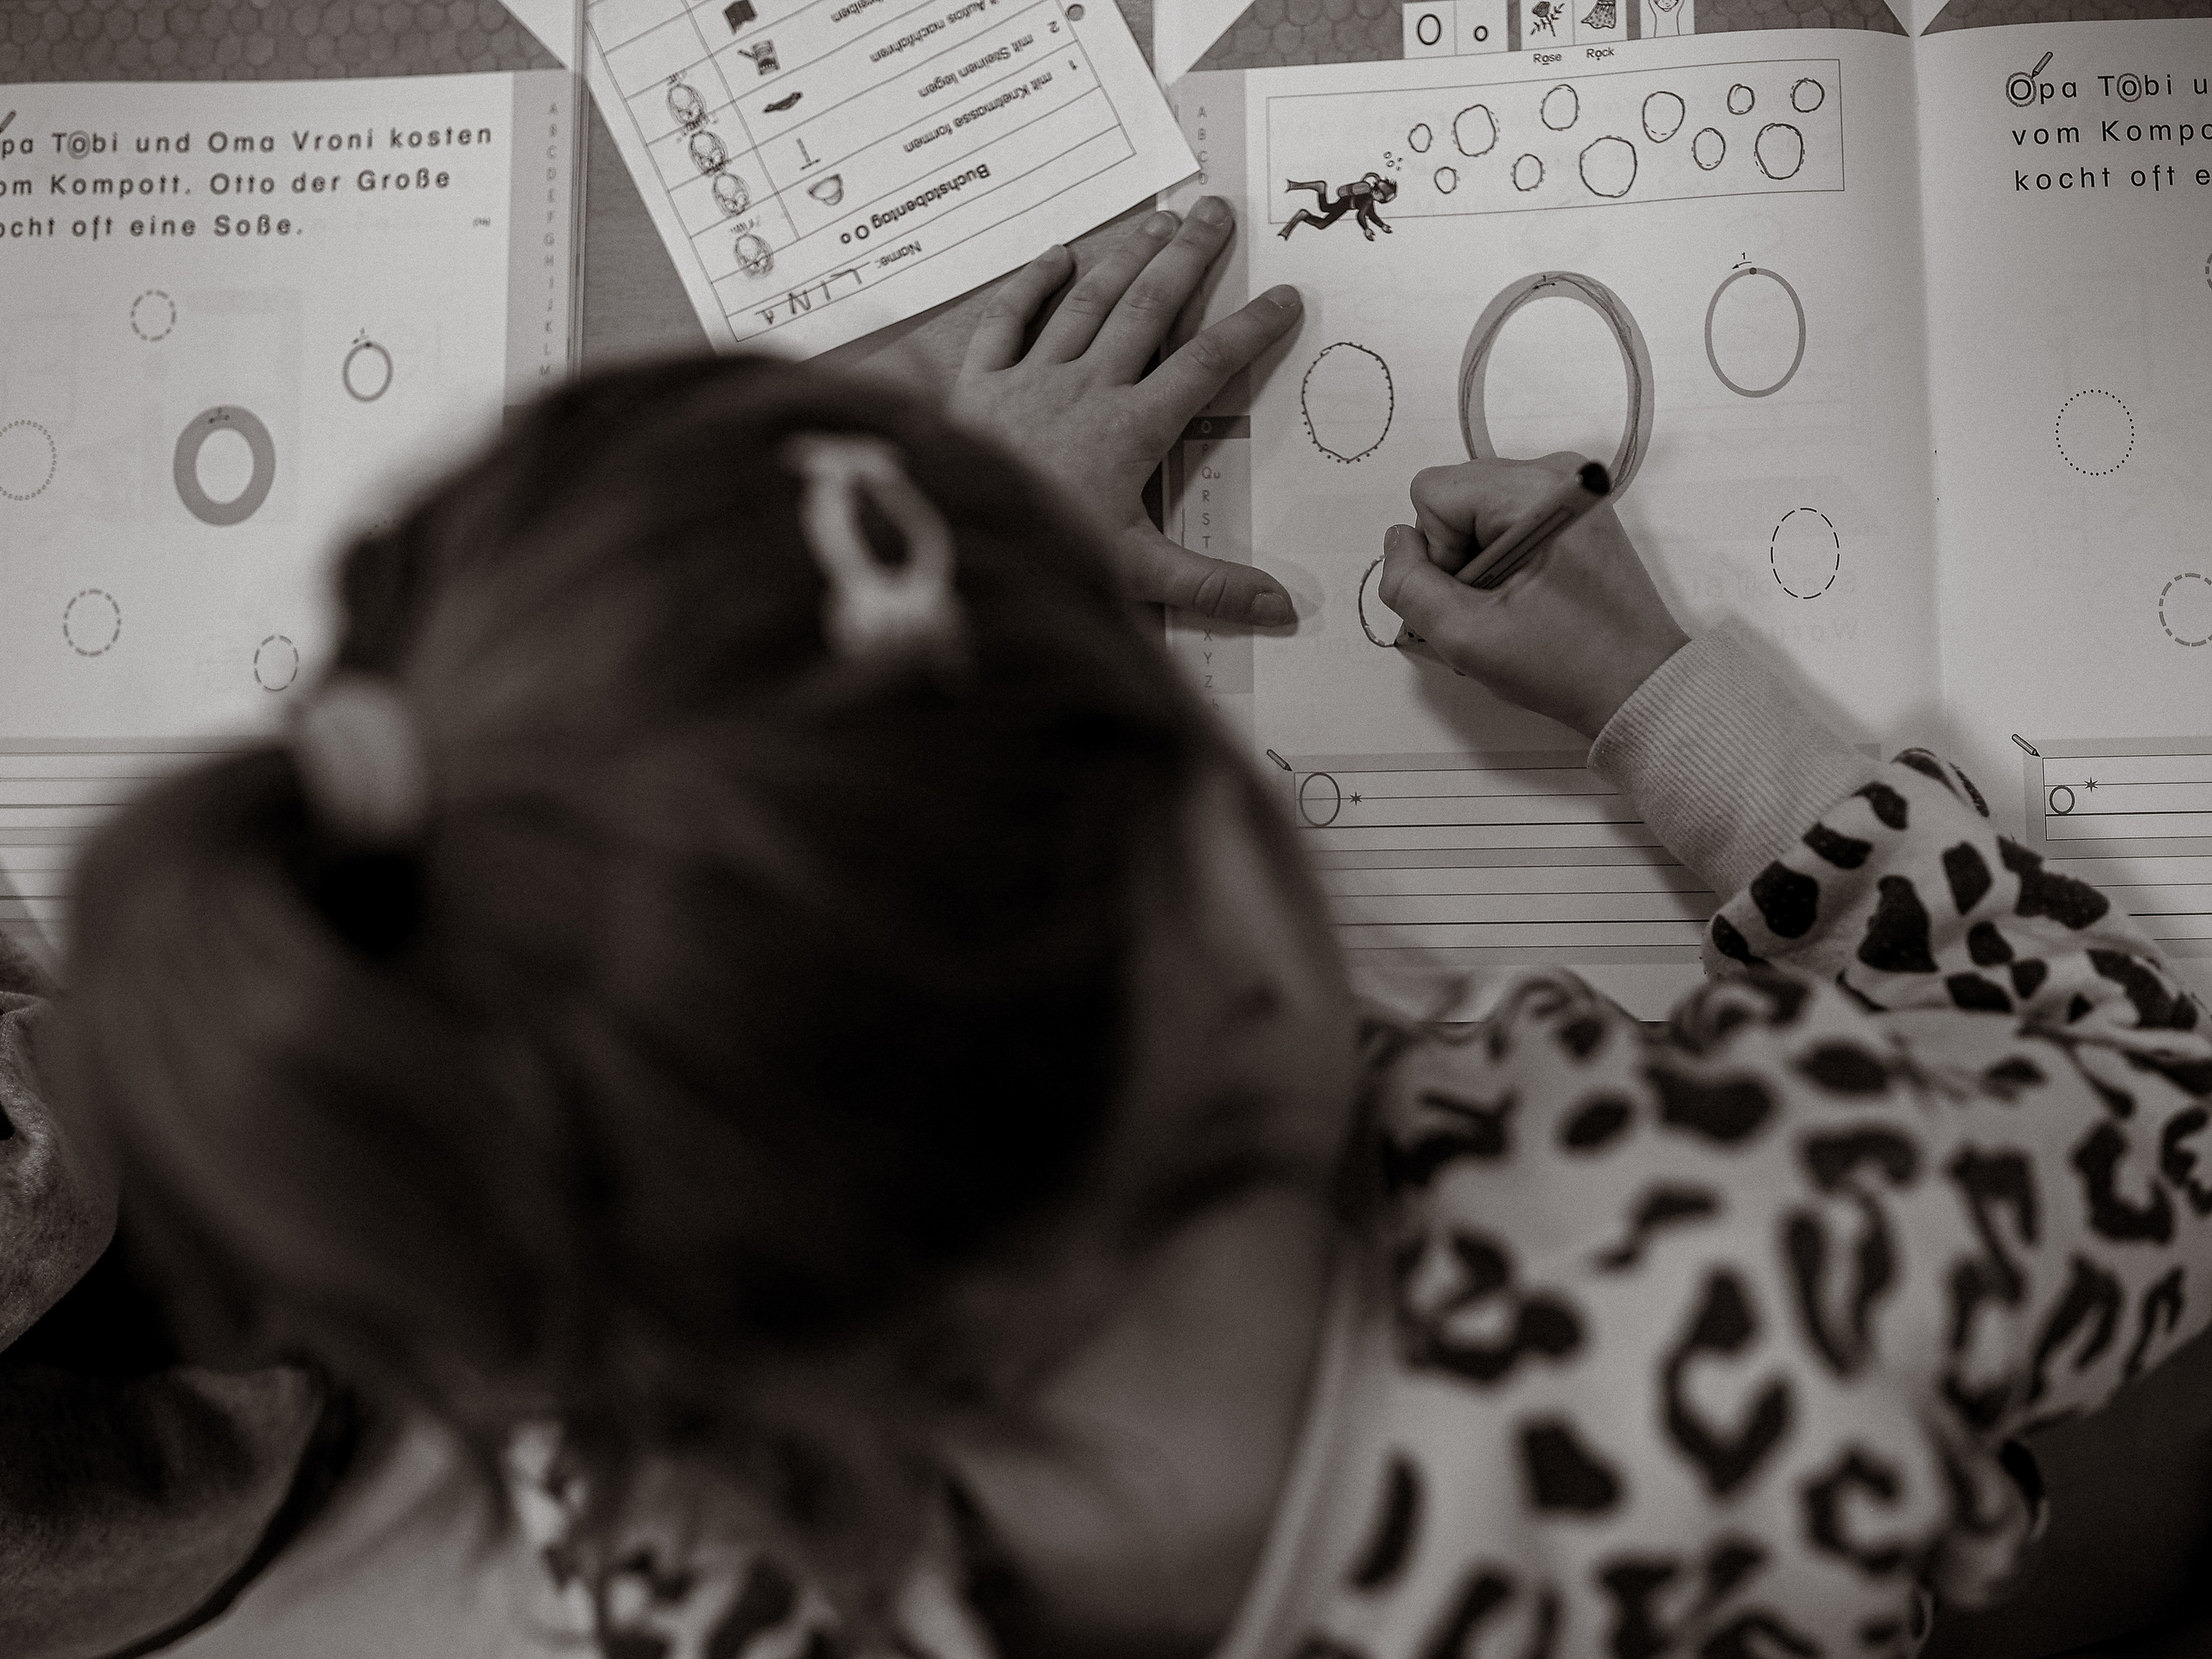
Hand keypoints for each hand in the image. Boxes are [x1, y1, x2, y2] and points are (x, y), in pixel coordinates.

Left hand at [947, 200, 1301, 624]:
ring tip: (1163, 220)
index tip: (1284, 297)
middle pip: (1150, 308)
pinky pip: (1009, 319)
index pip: (1207, 366)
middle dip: (1189, 258)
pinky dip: (1032, 284)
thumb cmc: (1045, 556)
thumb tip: (1280, 607)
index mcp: (1132, 429)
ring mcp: (1032, 377)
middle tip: (1218, 211)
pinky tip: (1058, 254)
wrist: (954, 539)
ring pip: (1090, 301)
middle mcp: (1087, 388)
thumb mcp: (1135, 575)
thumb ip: (1210, 586)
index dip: (1250, 328)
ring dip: (1129, 256)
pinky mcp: (982, 381)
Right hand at [1378, 454, 1688, 738]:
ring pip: (1474, 511)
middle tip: (1493, 607)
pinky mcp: (1573, 510)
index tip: (1475, 596)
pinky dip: (1500, 560)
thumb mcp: (1464, 636)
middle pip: (1454, 498)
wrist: (1637, 686)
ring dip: (1477, 562)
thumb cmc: (1561, 665)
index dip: (1436, 552)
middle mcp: (1554, 472)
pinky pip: (1503, 521)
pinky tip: (1525, 597)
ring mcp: (1567, 488)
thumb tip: (1397, 542)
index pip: (1432, 493)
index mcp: (1534, 489)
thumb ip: (1408, 583)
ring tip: (1511, 606)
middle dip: (1456, 555)